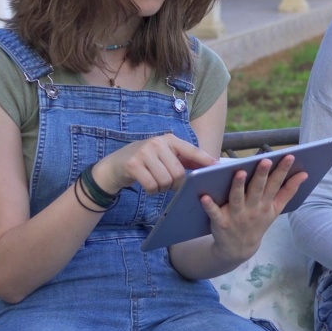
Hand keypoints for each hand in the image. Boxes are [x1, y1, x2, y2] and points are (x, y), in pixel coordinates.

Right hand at [93, 133, 215, 193]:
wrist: (115, 164)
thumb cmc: (145, 161)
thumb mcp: (164, 155)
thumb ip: (184, 159)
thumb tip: (209, 163)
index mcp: (169, 139)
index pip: (191, 150)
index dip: (204, 159)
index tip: (216, 166)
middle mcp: (157, 142)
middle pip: (178, 172)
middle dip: (176, 184)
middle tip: (169, 184)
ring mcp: (144, 152)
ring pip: (166, 180)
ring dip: (163, 188)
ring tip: (156, 183)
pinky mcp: (133, 164)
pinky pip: (152, 185)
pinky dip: (152, 191)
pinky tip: (147, 185)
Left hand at [202, 154, 307, 261]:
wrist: (238, 249)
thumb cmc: (257, 222)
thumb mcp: (275, 210)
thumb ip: (288, 191)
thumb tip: (304, 174)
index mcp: (266, 204)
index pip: (276, 184)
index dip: (282, 171)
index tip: (289, 156)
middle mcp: (253, 209)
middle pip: (257, 189)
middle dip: (261, 175)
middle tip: (265, 160)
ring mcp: (236, 216)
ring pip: (237, 198)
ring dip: (238, 186)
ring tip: (239, 172)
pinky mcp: (220, 222)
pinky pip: (214, 213)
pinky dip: (209, 206)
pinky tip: (203, 196)